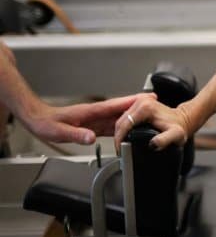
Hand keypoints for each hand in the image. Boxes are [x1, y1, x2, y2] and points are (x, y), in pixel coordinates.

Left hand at [19, 93, 154, 145]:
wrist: (37, 121)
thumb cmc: (46, 123)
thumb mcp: (59, 131)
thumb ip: (76, 134)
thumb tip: (91, 138)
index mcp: (91, 111)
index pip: (116, 105)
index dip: (132, 102)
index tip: (147, 99)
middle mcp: (96, 113)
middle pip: (122, 109)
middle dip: (139, 106)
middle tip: (157, 104)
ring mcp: (95, 119)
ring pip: (118, 117)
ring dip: (133, 117)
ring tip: (149, 118)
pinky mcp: (92, 126)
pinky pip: (111, 126)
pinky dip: (122, 127)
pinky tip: (129, 132)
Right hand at [113, 96, 193, 149]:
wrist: (182, 120)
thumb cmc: (179, 127)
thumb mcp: (175, 135)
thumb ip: (165, 140)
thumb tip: (153, 144)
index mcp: (146, 107)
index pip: (124, 124)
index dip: (120, 138)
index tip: (120, 149)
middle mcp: (141, 102)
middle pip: (120, 121)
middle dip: (118, 137)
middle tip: (119, 150)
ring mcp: (140, 102)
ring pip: (121, 119)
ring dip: (119, 133)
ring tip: (121, 146)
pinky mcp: (139, 105)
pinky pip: (125, 118)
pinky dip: (123, 128)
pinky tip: (124, 137)